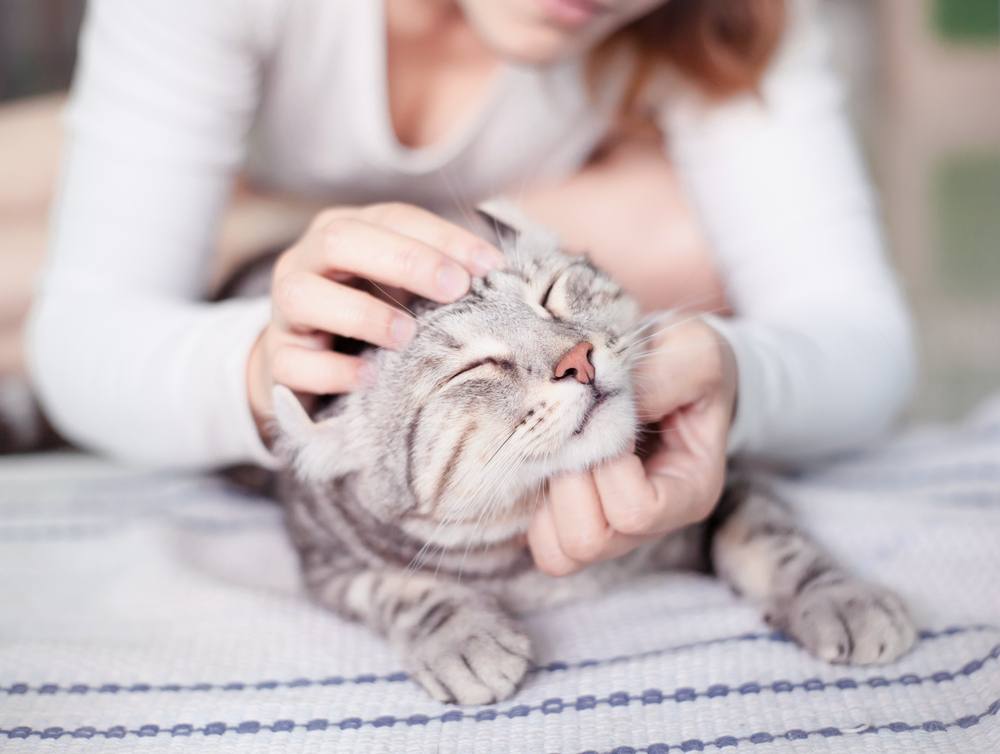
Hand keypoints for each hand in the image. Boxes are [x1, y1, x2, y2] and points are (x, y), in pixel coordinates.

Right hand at [247, 203, 503, 435]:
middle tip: (454, 288)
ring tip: (407, 335)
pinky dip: (334, 371)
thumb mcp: (400, 286)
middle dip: (403, 260)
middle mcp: (306, 260)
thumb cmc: (367, 314)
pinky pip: (295, 363)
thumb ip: (437, 275)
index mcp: (343, 231)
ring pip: (305, 296)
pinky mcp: (276, 358)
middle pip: (341, 240)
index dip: (442, 237)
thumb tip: (496, 276)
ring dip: (362, 313)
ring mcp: (285, 310)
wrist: (305, 365)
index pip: (392, 218)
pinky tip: (370, 378)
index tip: (489, 264)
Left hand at [528, 317, 737, 575]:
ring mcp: (612, 531)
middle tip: (573, 429)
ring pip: (558, 553)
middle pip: (589, 540)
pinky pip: (540, 545)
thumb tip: (603, 398)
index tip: (609, 414)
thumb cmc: (685, 362)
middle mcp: (651, 526)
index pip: (635, 511)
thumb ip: (662, 374)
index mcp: (690, 491)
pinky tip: (546, 460)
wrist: (669, 365)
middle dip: (569, 479)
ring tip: (559, 446)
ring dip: (546, 496)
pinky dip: (531, 506)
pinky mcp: (574, 523)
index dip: (608, 463)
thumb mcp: (694, 353)